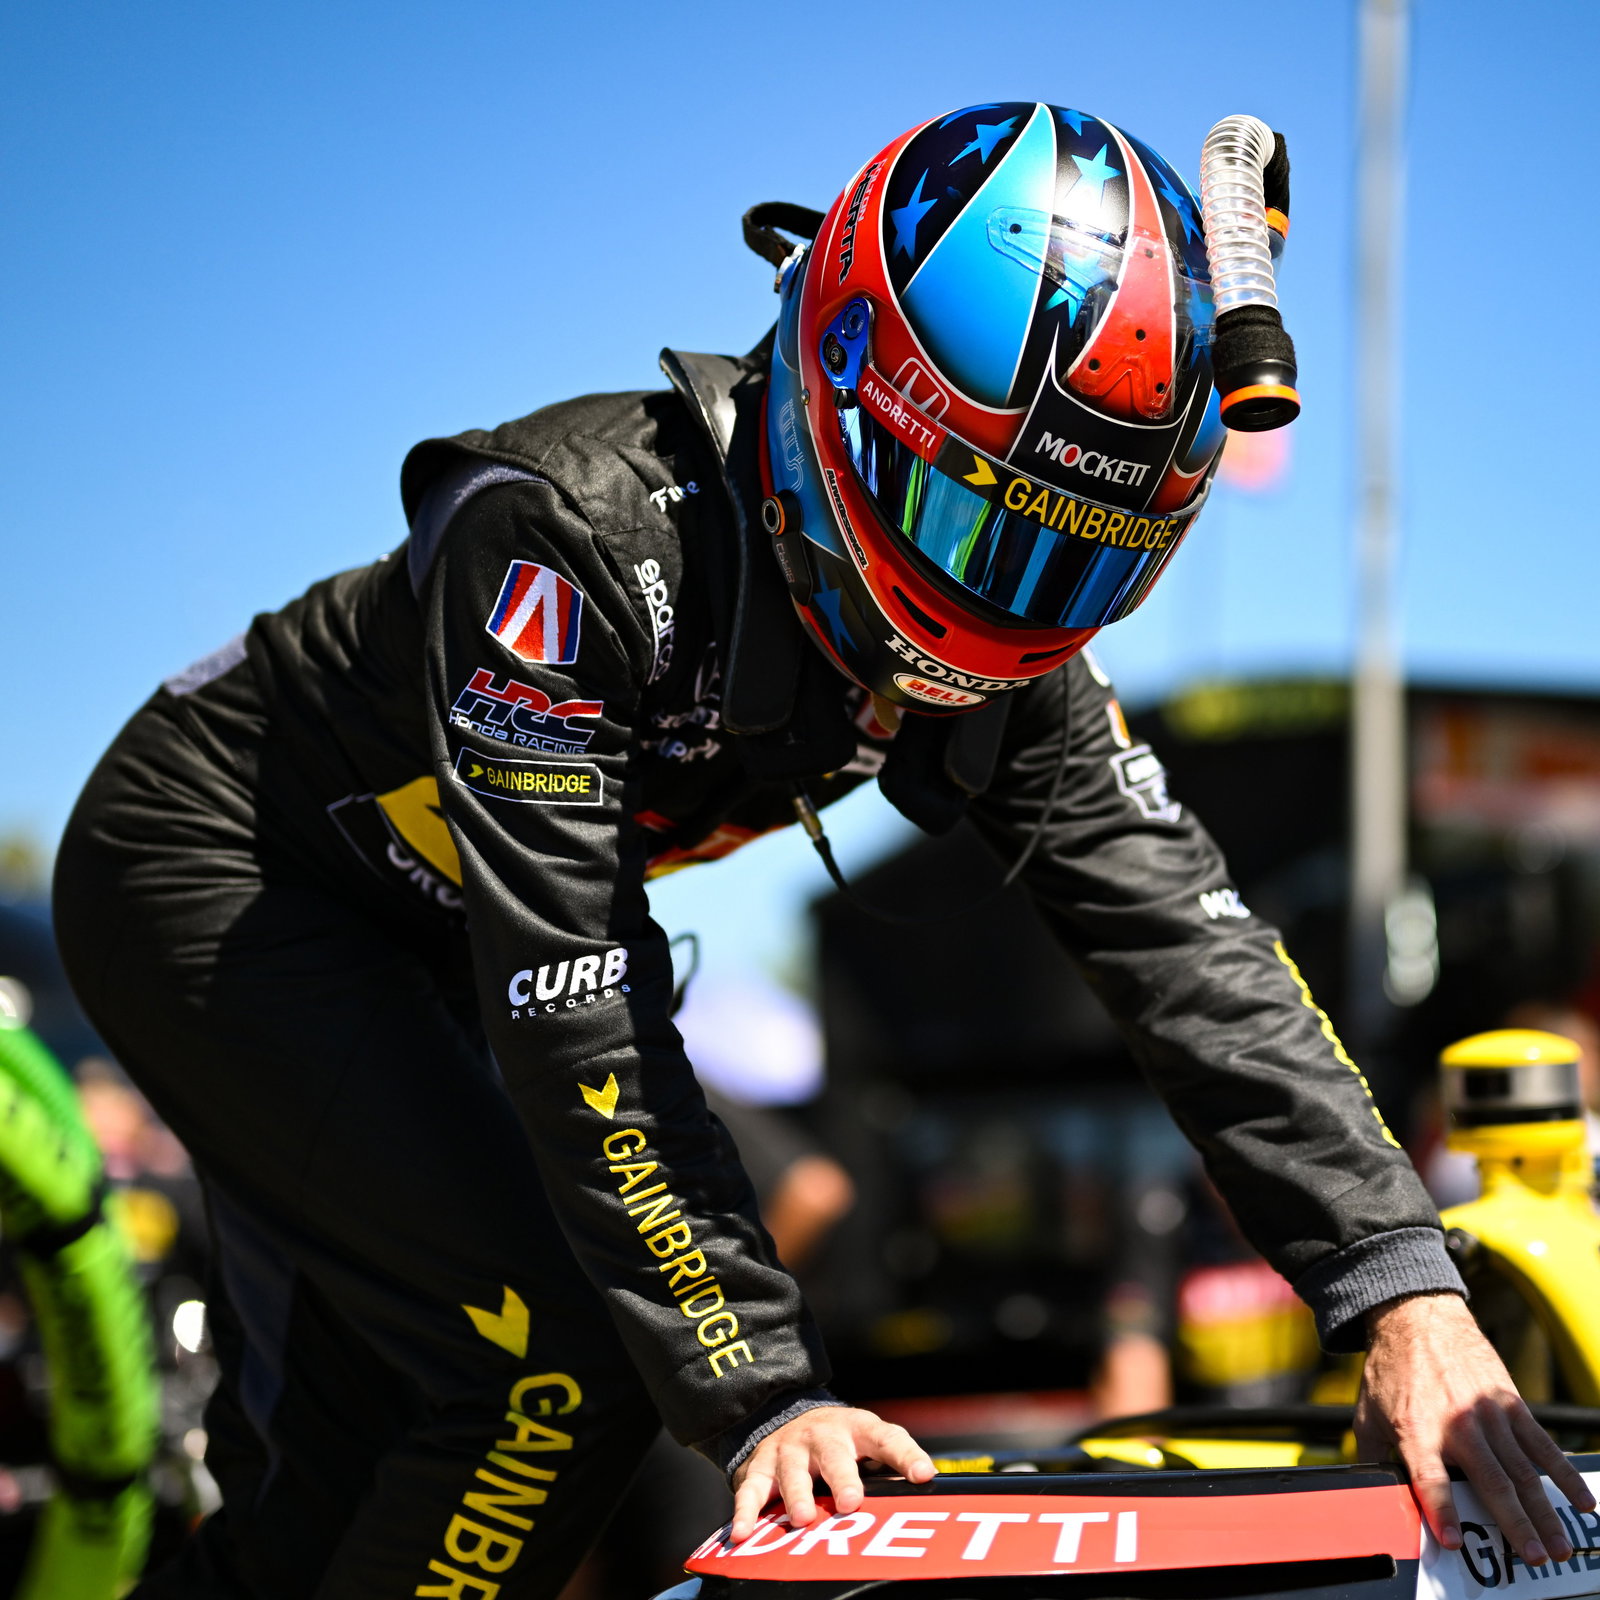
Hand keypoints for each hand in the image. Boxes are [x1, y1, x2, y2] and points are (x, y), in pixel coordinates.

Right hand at [729, 1405, 934, 1541]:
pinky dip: (746, 1512)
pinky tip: (744, 1534)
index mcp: (858, 1429)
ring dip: (797, 1495)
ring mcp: (789, 1448)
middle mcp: (823, 1435)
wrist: (784, 1413)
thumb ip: (889, 1469)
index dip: (907, 1456)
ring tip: (802, 1519)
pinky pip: (752, 1490)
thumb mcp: (866, 1445)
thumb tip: (926, 1494)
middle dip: (842, 1477)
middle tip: (850, 1502)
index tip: (924, 1476)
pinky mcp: (760, 1466)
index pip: (888, 1438)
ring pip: (792, 1470)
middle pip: (834, 1453)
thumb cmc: (840, 1444)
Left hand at [1355, 1293, 1595, 1562]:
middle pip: (1491, 1482)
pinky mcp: (1510, 1402)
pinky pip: (1542, 1444)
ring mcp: (1488, 1413)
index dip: (1442, 1511)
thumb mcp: (1367, 1413)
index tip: (1454, 1543)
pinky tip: (1580, 1500)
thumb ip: (1371, 1457)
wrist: (1416, 1317)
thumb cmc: (1391, 1370)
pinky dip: (1563, 1474)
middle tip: (1533, 1558)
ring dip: (1543, 1512)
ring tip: (1557, 1545)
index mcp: (1417, 1429)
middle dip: (1515, 1525)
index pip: (1430, 1478)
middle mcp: (1457, 1424)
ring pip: (1523, 1471)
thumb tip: (1370, 1493)